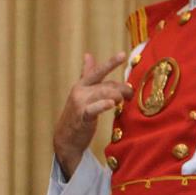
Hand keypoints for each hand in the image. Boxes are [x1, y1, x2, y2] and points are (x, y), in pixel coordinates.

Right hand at [53, 52, 131, 179]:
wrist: (65, 139)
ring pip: (104, 94)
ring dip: (117, 96)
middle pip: (107, 85)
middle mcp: (80, 92)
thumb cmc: (76, 115)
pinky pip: (94, 109)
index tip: (123, 55)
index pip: (98, 72)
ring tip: (123, 101)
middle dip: (122, 88)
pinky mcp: (82, 117)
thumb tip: (88, 55)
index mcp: (81, 85)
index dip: (111, 63)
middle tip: (130, 94)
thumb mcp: (81, 93)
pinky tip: (111, 104)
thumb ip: (86, 74)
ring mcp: (80, 104)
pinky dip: (103, 105)